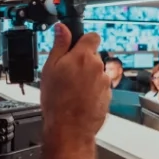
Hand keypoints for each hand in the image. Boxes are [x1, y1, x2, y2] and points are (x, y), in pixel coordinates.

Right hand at [40, 23, 107, 144]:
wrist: (69, 129)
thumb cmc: (57, 102)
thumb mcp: (50, 68)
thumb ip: (59, 45)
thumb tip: (62, 28)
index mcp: (83, 56)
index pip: (92, 36)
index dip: (83, 40)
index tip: (76, 46)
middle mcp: (97, 67)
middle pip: (93, 56)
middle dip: (82, 62)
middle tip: (67, 74)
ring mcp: (104, 82)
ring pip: (96, 73)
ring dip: (87, 77)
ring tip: (71, 90)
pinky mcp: (108, 96)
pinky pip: (99, 88)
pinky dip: (91, 91)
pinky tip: (78, 99)